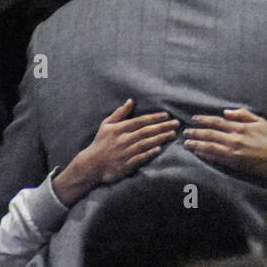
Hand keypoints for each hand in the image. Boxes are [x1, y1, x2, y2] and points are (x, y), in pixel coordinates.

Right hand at [54, 98, 175, 205]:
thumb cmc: (100, 143)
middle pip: (146, 131)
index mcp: (119, 129)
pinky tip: (159, 149)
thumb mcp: (106, 125)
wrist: (90, 165)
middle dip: (162, 126)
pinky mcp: (125, 165)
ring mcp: (124, 153)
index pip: (140, 121)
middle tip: (176, 123)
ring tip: (172, 134)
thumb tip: (131, 100)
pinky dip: (149, 153)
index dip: (154, 118)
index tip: (167, 115)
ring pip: (145, 144)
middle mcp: (123, 140)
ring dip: (160, 138)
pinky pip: (139, 158)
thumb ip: (120, 113)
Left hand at [183, 107, 266, 177]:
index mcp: (240, 127)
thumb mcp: (261, 122)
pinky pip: (215, 157)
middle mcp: (234, 139)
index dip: (204, 120)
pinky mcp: (233, 163)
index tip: (195, 119)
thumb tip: (226, 112)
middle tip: (185, 131)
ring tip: (187, 142)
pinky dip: (205, 154)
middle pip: (210, 134)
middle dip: (195, 132)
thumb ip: (243, 115)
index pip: (217, 122)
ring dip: (196, 143)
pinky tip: (198, 152)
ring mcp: (232, 152)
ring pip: (209, 146)